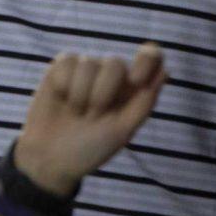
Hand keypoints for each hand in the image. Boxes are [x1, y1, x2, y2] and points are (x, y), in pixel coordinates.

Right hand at [12, 43, 166, 196]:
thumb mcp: (123, 131)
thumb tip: (165, 71)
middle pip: (116, 63)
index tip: (137, 80)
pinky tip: (61, 99)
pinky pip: (67, 60)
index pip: (150, 58)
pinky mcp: (60, 69)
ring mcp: (84, 71)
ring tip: (76, 112)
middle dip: (103, 92)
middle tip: (94, 116)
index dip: (146, 60)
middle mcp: (111, 77)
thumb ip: (144, 101)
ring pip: (89, 62)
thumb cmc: (91, 148)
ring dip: (81, 93)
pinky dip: (64, 83)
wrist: (50, 157)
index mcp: (133, 91)